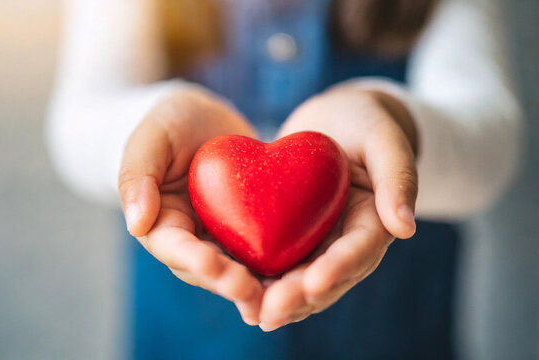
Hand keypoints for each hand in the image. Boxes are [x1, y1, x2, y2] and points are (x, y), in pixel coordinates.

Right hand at [118, 86, 263, 324]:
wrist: (202, 120)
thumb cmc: (168, 124)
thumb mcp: (149, 140)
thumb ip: (138, 177)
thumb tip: (136, 224)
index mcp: (161, 225)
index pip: (175, 248)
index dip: (194, 259)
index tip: (213, 265)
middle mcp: (191, 241)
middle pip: (210, 271)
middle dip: (231, 283)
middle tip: (254, 292)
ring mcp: (220, 239)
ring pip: (239, 270)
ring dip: (259, 286)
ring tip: (283, 295)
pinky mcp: (247, 231)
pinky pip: (264, 250)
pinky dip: (281, 265)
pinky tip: (305, 274)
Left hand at [258, 85, 418, 330]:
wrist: (337, 122)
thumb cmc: (366, 123)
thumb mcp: (385, 139)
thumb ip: (397, 177)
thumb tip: (405, 227)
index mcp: (374, 222)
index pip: (358, 251)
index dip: (337, 268)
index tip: (314, 282)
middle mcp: (346, 241)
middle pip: (325, 277)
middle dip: (299, 297)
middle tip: (271, 310)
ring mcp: (319, 243)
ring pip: (299, 280)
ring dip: (277, 299)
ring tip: (253, 313)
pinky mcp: (293, 237)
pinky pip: (277, 262)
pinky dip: (260, 279)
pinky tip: (236, 292)